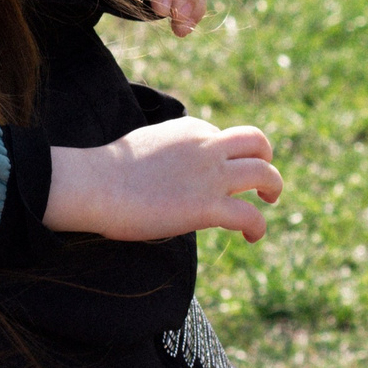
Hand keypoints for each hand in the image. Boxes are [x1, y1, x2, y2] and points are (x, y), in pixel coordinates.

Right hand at [48, 118, 280, 242]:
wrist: (94, 184)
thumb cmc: (107, 171)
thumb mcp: (146, 146)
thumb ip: (169, 153)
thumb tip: (171, 173)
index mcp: (190, 130)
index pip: (222, 138)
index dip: (224, 157)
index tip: (215, 176)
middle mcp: (206, 147)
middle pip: (256, 142)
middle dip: (266, 158)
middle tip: (262, 182)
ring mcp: (210, 176)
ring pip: (264, 173)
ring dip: (273, 187)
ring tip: (269, 202)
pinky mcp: (207, 208)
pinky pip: (249, 216)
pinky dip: (258, 227)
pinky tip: (251, 237)